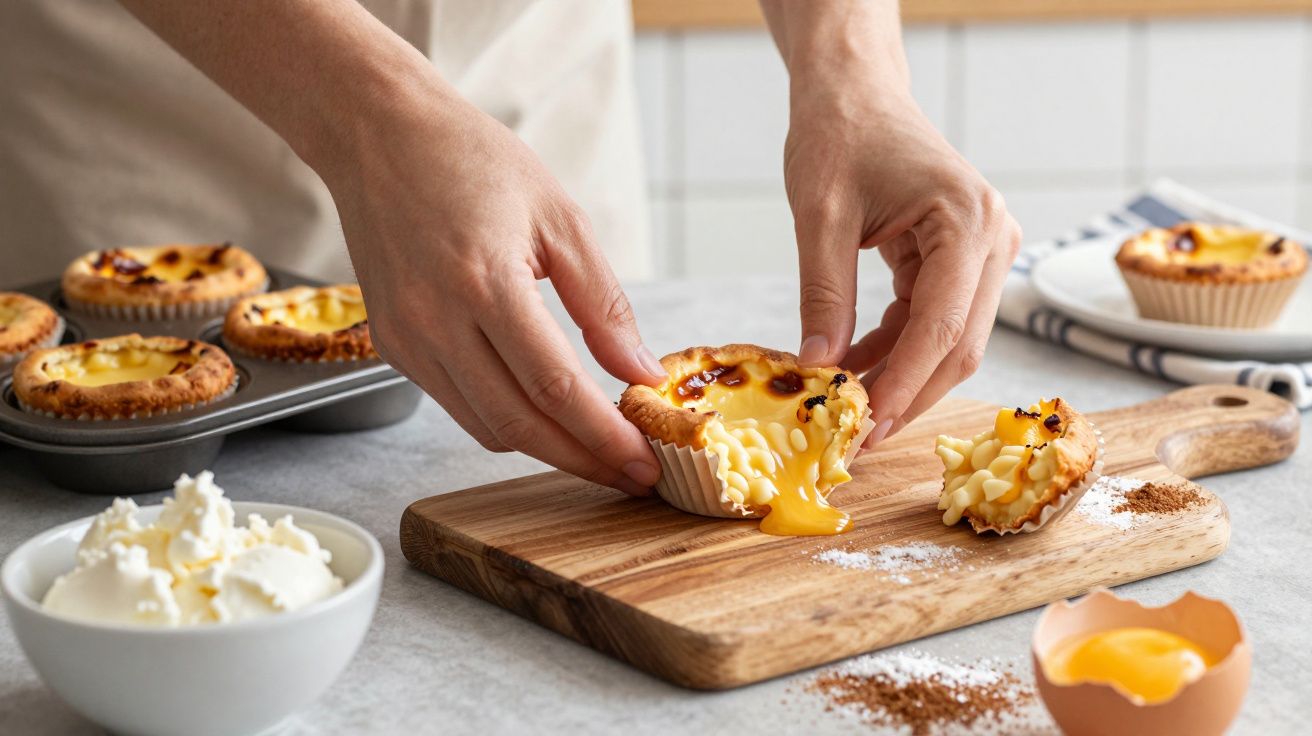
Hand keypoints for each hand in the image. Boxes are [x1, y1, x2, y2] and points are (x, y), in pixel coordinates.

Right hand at [321, 76, 666, 494]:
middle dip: (582, 460)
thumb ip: (603, 302)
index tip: (644, 465)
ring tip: (596, 447)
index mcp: (486, 283)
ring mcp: (407, 338)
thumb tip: (639, 371)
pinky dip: (503, 419)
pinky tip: (541, 412)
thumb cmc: (472, 161)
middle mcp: (437, 320)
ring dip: (544, 448)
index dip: (603, 437)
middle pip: (519, 425)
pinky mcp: (392, 346)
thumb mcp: (560, 218)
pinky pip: (456, 405)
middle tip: (630, 475)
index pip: (555, 389)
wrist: (378, 135)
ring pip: (484, 427)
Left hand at [785, 87, 1021, 441]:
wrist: (854, 93)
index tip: (864, 429)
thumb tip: (818, 367)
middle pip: (959, 344)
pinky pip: (933, 320)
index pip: (942, 325)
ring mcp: (984, 249)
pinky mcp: (962, 259)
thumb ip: (823, 293)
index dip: (904, 385)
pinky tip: (852, 365)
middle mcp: (993, 237)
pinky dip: (895, 349)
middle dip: (907, 394)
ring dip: (900, 377)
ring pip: (950, 340)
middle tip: (856, 437)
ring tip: (846, 407)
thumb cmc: (838, 136)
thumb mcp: (820, 215)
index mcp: (968, 219)